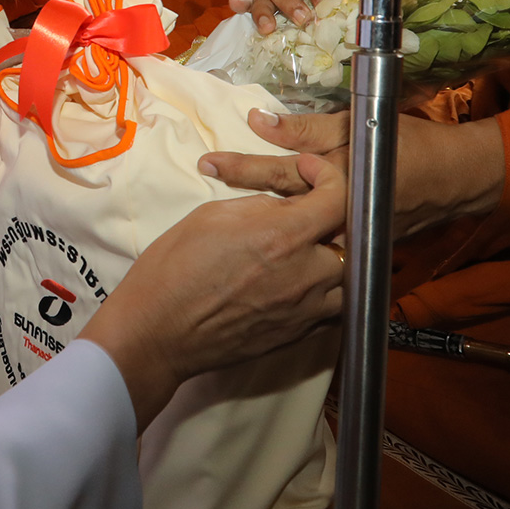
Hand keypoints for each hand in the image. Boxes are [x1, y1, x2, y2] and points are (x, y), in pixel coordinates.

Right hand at [77, 164, 347, 433]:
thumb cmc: (173, 270)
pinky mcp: (298, 335)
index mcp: (282, 237)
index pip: (339, 199)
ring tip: (311, 249)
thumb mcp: (212, 216)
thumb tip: (288, 207)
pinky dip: (329, 290)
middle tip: (310, 212)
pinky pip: (335, 309)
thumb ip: (262, 206)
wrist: (157, 332)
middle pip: (353, 240)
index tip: (311, 173)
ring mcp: (305, 310)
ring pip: (350, 279)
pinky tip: (302, 281)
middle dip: (335, 219)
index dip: (328, 177)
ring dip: (338, 259)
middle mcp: (304, 275)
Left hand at [201, 108, 505, 242]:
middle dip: (237, 204)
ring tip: (219, 223)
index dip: (242, 167)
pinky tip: (263, 244)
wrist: (454, 182)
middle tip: (202, 186)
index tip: (209, 161)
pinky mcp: (355, 253)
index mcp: (336, 183)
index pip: (278, 175)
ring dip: (259, 224)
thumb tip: (259, 121)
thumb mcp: (359, 126)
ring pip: (293, 232)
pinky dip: (289, 243)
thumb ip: (307, 128)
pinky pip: (314, 248)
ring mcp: (346, 241)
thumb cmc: (409, 146)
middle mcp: (337, 218)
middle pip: (277, 209)